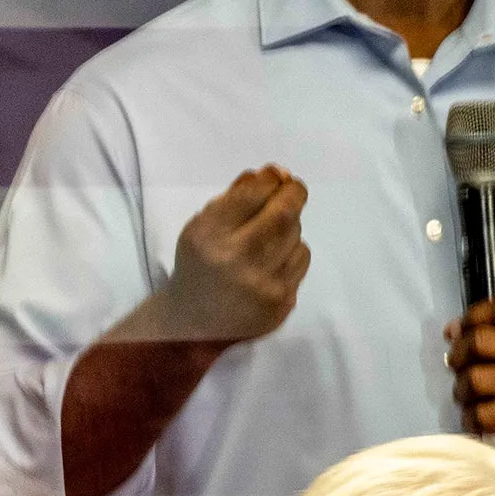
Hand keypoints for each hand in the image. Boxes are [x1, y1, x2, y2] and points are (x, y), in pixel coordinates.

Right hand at [156, 166, 310, 343]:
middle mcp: (236, 260)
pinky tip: (275, 257)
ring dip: (291, 225)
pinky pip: (301, 261)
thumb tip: (274, 172)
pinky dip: (293, 250)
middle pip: (283, 215)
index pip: (251, 195)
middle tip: (293, 188)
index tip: (276, 176)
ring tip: (273, 231)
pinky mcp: (280, 303)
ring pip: (295, 236)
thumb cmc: (199, 265)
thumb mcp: (202, 225)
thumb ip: (235, 196)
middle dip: (293, 193)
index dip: (270, 179)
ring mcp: (262, 285)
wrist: (194, 323)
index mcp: (209, 236)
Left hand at [447, 297, 494, 478]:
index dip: (469, 319)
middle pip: (479, 343)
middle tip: (462, 373)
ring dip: (464, 394)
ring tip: (474, 401)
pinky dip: (473, 420)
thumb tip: (454, 330)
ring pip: (475, 381)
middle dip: (459, 359)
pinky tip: (482, 422)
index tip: (457, 335)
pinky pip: (482, 416)